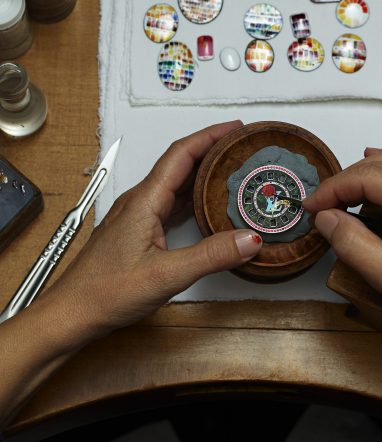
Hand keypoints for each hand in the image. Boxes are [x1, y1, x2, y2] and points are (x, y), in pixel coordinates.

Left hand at [43, 121, 262, 336]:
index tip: (237, 128)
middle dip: (212, 150)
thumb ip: (211, 256)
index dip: (211, 136)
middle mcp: (140, 202)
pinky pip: (170, 203)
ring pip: (175, 184)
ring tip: (232, 171)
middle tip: (242, 148)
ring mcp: (137, 216)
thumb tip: (249, 239)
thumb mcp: (166, 275)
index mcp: (144, 201)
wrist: (72, 313)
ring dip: (203, 173)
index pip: (182, 154)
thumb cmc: (105, 292)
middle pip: (180, 164)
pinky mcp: (138, 231)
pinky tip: (207, 207)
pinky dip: (193, 197)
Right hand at [303, 147, 381, 347]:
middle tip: (321, 210)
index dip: (332, 189)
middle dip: (344, 185)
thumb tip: (325, 217)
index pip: (366, 177)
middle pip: (377, 166)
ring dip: (363, 180)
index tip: (311, 207)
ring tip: (341, 205)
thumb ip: (352, 243)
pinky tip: (370, 183)